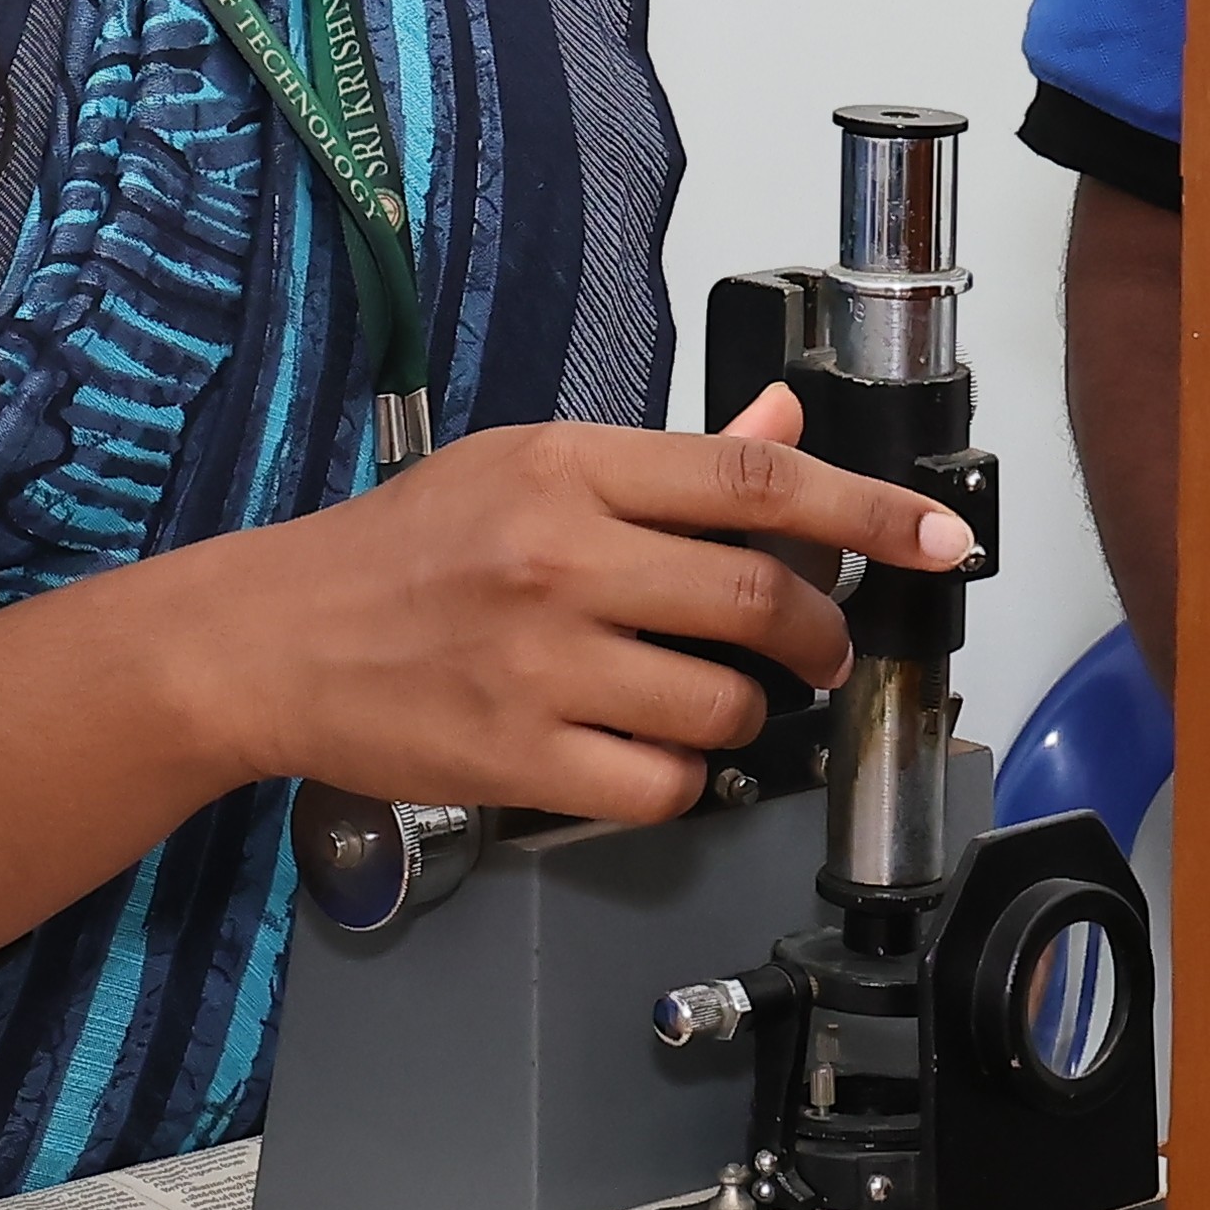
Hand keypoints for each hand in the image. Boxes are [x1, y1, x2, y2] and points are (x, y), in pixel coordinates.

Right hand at [215, 387, 975, 829]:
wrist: (269, 638)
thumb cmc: (402, 549)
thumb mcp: (526, 468)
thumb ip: (662, 463)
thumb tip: (781, 425)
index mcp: (570, 469)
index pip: (755, 483)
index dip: (868, 512)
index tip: (940, 537)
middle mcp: (561, 560)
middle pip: (760, 599)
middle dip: (821, 634)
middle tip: (821, 647)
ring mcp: (540, 665)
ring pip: (727, 704)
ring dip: (748, 712)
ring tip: (704, 698)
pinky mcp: (519, 758)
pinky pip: (665, 784)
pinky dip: (682, 777)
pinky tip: (648, 750)